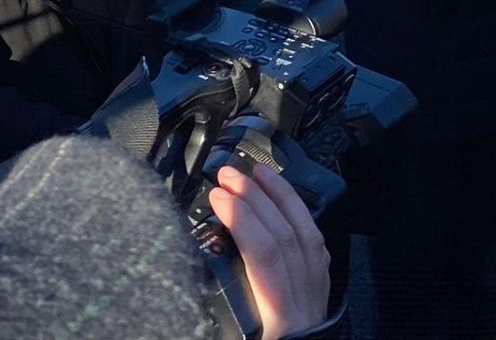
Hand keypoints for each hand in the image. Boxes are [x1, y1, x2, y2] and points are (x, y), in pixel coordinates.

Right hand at [208, 163, 330, 339]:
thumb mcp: (235, 336)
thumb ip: (208, 318)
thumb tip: (173, 292)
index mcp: (281, 318)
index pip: (265, 255)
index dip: (242, 220)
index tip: (216, 197)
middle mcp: (305, 301)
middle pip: (285, 236)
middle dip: (256, 199)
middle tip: (226, 174)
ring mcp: (318, 294)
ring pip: (307, 234)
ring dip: (280, 197)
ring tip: (255, 171)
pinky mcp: (322, 293)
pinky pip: (316, 244)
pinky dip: (299, 215)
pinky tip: (284, 199)